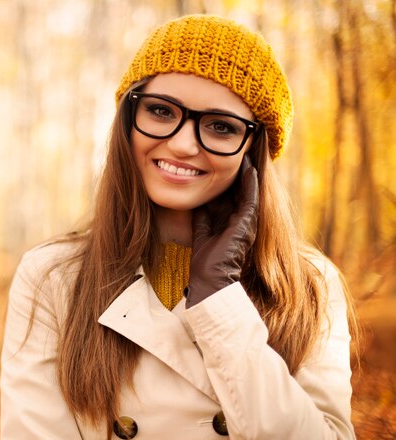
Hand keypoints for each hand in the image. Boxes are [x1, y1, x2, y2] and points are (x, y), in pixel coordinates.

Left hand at [186, 155, 258, 306]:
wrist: (210, 279)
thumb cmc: (205, 260)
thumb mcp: (201, 230)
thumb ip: (202, 216)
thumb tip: (198, 200)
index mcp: (230, 222)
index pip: (231, 196)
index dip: (229, 179)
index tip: (225, 161)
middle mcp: (241, 220)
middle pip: (240, 191)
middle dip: (239, 173)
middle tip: (239, 152)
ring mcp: (246, 222)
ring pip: (248, 192)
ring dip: (248, 174)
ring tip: (247, 154)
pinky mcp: (246, 224)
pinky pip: (250, 199)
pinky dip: (250, 184)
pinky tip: (249, 169)